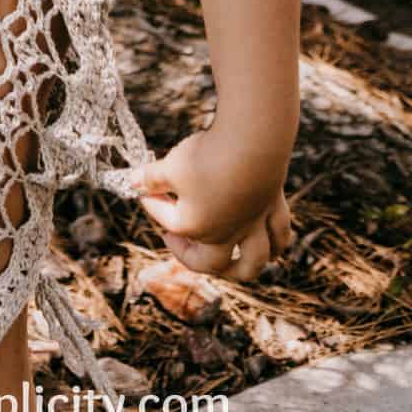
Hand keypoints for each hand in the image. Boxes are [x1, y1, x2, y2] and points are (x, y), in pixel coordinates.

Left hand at [129, 125, 294, 282]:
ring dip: (241, 269)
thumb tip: (132, 181)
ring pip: (253, 262)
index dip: (150, 200)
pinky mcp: (273, 207)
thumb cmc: (207, 157)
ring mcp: (253, 223)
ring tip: (230, 265)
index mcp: (195, 227)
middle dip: (190, 258)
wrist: (252, 142)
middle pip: (212, 263)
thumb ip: (151, 177)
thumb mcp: (171, 165)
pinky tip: (274, 246)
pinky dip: (277, 245)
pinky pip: (279, 235)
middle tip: (174, 239)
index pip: (166, 221)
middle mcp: (226, 233)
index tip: (143, 186)